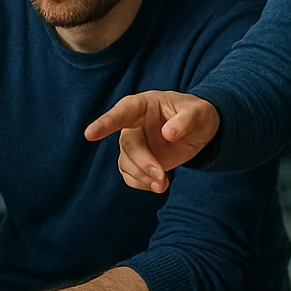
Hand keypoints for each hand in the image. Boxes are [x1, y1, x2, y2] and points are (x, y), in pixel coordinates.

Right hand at [84, 91, 218, 192]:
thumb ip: (186, 120)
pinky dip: (141, 184)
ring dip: (142, 177)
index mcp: (144, 105)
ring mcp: (134, 142)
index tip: (89, 135)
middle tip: (162, 176)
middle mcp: (133, 123)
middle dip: (142, 163)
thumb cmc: (198, 114)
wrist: (200, 129)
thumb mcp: (200, 113)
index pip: (122, 112)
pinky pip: (129, 175)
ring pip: (125, 163)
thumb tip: (168, 133)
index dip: (105, 123)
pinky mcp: (137, 160)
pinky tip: (159, 185)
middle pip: (127, 145)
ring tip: (164, 184)